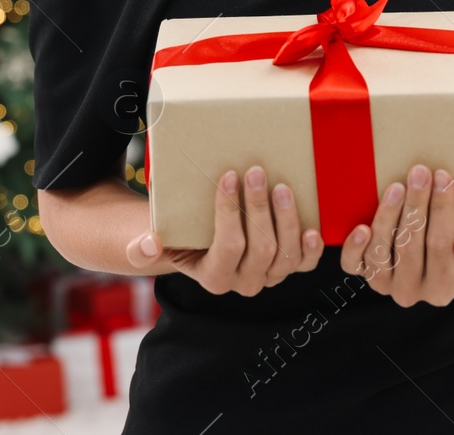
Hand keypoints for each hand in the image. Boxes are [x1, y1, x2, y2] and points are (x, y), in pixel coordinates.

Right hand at [126, 165, 323, 295]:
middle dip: (260, 208)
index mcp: (213, 278)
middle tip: (256, 171)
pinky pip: (305, 264)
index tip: (229, 175)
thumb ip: (140, 247)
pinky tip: (312, 228)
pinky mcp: (286, 266)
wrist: (199, 242)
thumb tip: (147, 244)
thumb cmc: (177, 235)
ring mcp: (269, 276)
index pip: (228, 247)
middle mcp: (244, 282)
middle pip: (261, 250)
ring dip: (287, 220)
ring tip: (281, 187)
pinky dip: (311, 248)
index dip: (230, 213)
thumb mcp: (153, 241)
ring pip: (286, 256)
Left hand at [340, 164, 453, 306]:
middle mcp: (412, 293)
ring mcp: (385, 284)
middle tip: (420, 172)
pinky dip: (355, 247)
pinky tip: (362, 226)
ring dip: (388, 215)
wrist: (440, 250)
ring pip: (381, 251)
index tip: (443, 177)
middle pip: (411, 246)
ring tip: (397, 186)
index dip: (442, 210)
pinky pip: (354, 264)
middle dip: (416, 204)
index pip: (442, 246)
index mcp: (444, 289)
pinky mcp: (365, 274)